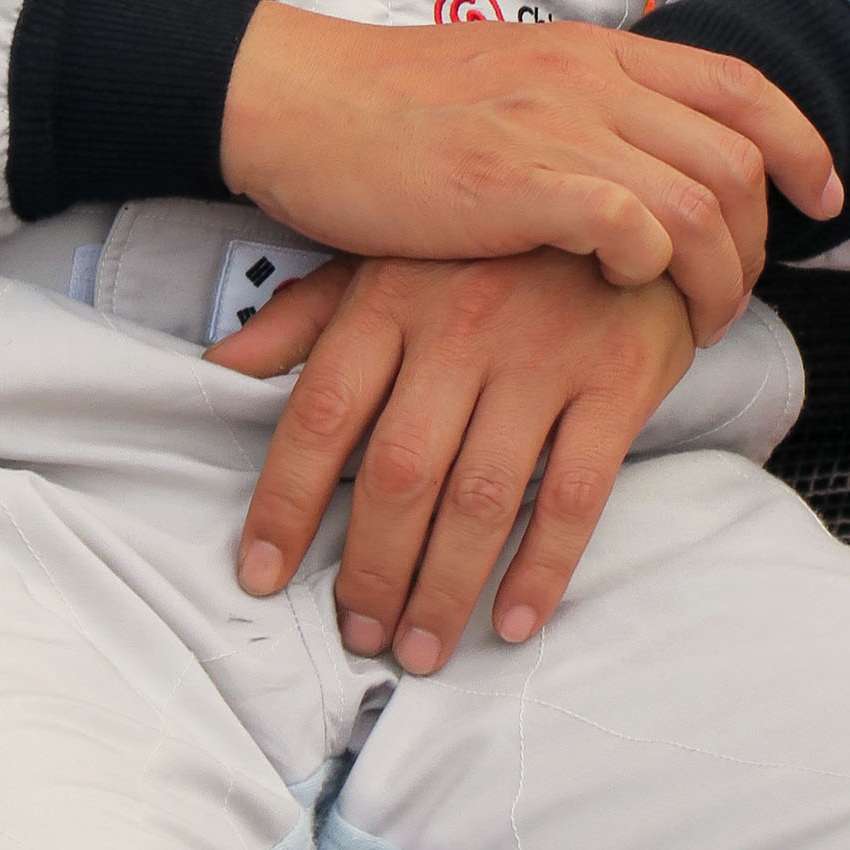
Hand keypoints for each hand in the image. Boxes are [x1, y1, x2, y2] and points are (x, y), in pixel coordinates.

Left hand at [210, 250, 695, 669]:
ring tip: (420, 649)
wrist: (629, 201)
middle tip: (358, 633)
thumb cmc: (491, 244)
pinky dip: (542, 567)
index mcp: (390, 295)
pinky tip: (514, 621)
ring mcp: (542, 354)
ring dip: (444, 588)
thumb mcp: (390, 256)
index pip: (321, 414)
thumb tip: (220, 368)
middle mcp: (460, 325)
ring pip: (480, 496)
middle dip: (370, 568)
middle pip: (398, 472)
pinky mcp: (617, 379)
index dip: (283, 502)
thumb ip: (307, 315)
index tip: (259, 574)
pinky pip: (575, 493)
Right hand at [218, 5, 839, 338]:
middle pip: (738, 154)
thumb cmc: (390, 112)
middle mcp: (590, 76)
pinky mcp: (520, 180)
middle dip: (761, 238)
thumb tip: (635, 161)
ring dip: (717, 276)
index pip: (738, 84)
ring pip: (701, 202)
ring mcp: (558, 124)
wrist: (300, 104)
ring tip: (695, 322)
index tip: (820, 197)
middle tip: (735, 294)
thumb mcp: (506, 86)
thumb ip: (577, 111)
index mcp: (593, 51)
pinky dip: (650, 269)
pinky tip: (620, 290)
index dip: (798, 142)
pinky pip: (635, 226)